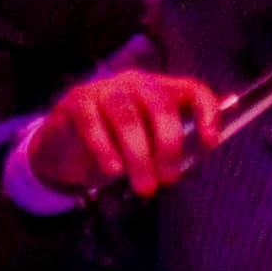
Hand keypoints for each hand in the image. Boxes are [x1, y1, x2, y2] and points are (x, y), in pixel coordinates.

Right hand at [29, 69, 221, 199]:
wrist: (60, 146)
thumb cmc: (112, 145)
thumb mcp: (143, 146)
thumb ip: (163, 150)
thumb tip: (182, 170)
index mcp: (159, 90)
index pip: (191, 90)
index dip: (206, 113)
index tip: (210, 144)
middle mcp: (135, 83)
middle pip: (161, 105)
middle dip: (169, 145)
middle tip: (168, 179)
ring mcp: (104, 89)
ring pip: (128, 117)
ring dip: (139, 155)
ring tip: (144, 186)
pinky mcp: (76, 103)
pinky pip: (93, 124)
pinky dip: (105, 149)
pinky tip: (113, 170)